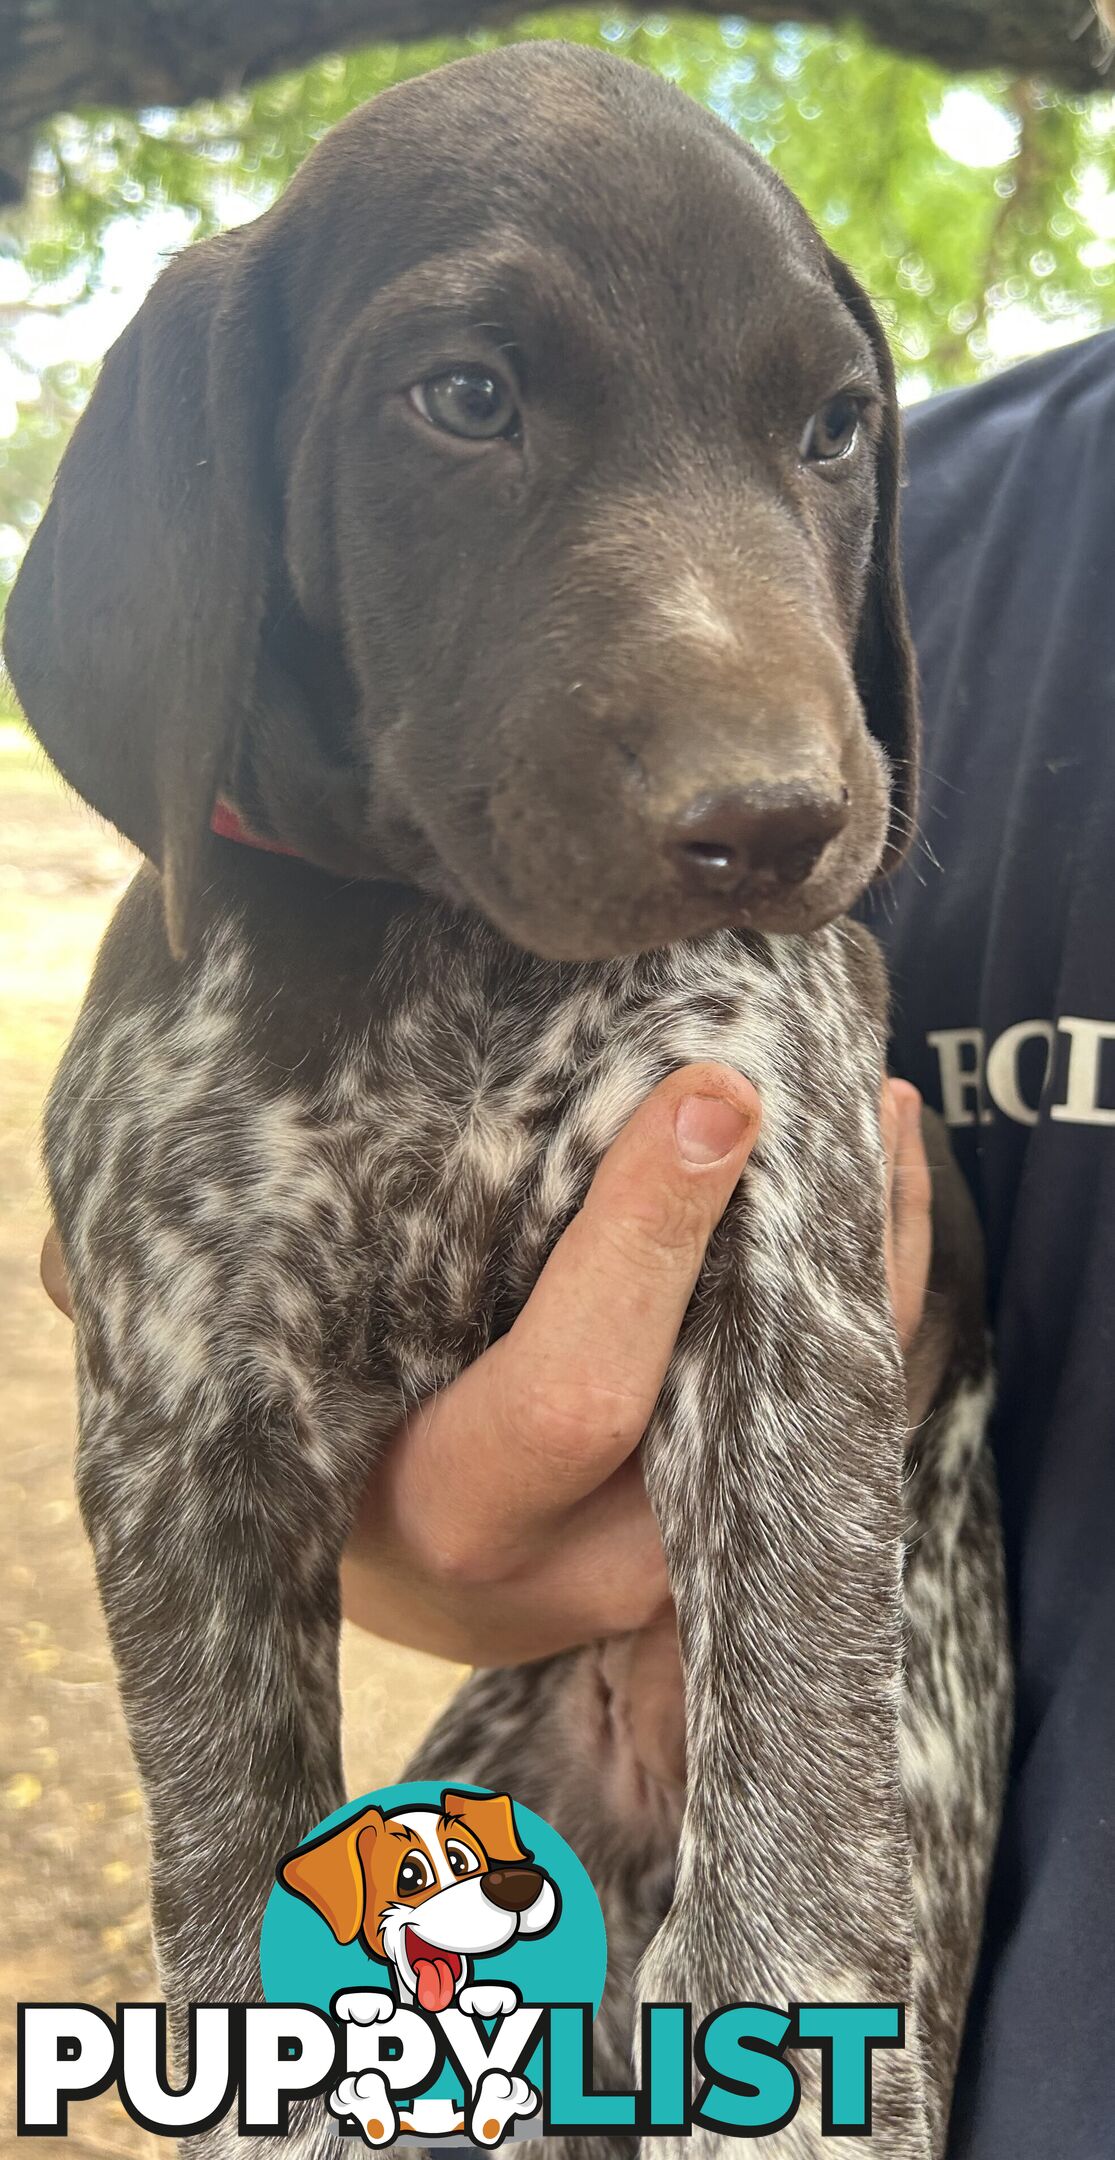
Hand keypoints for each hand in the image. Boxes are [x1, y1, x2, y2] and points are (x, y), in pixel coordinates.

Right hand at [39, 1068, 932, 1789]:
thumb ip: (177, 1320)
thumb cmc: (306, 1440)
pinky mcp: (727, 1528)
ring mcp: (675, 1555)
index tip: (710, 1096)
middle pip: (728, 1411)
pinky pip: (833, 1428)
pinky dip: (871, 1311)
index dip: (649, 1244)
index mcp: (448, 1509)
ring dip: (864, 1272)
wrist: (393, 1564)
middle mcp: (579, 1561)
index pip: (576, 1394)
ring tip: (878, 1115)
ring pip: (810, 1424)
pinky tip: (879, 1189)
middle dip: (795, 1254)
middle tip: (831, 1093)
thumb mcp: (249, 1389)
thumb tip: (62, 1257)